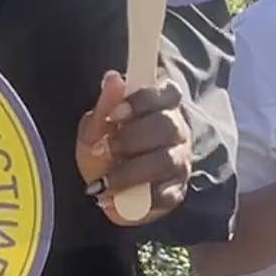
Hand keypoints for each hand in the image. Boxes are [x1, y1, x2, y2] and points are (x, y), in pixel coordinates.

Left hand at [76, 69, 190, 223]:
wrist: (106, 189)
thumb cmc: (106, 150)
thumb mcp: (95, 128)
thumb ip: (105, 106)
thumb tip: (113, 78)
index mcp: (161, 107)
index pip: (168, 93)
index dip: (144, 101)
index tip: (116, 113)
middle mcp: (176, 132)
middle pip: (167, 126)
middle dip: (132, 137)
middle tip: (107, 148)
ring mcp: (179, 162)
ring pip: (166, 160)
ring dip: (131, 170)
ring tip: (105, 181)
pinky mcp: (175, 191)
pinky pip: (165, 193)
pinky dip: (136, 197)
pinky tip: (115, 197)